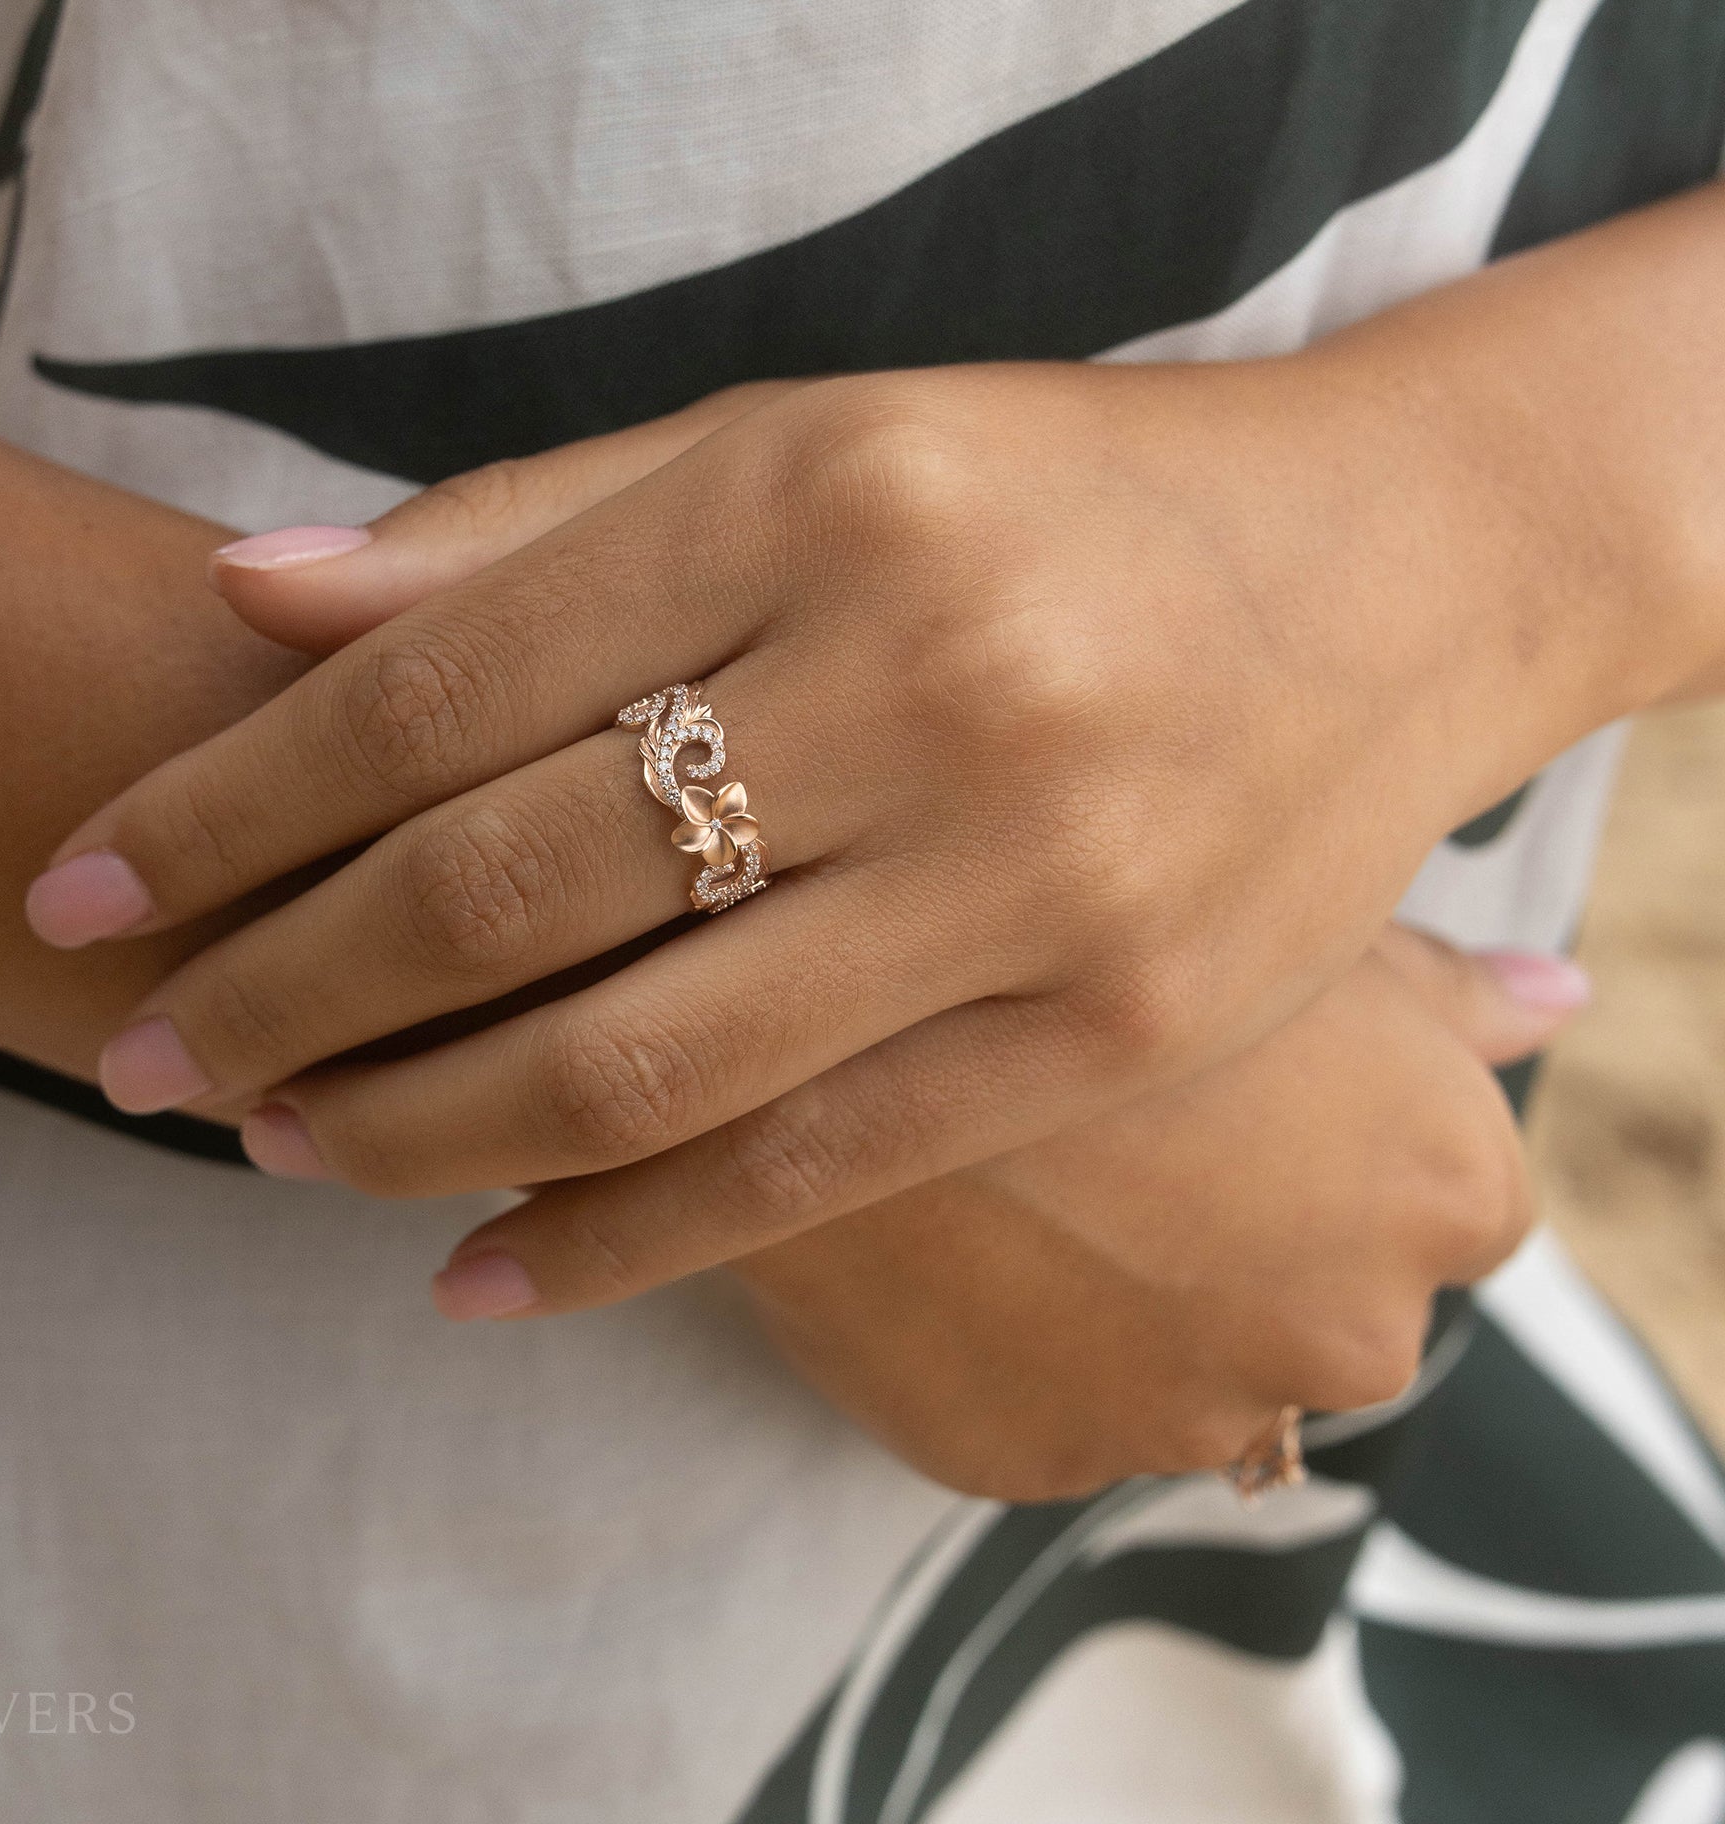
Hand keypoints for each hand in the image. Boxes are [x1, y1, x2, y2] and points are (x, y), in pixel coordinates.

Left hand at [24, 332, 1652, 1313]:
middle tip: (139, 1051)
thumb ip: (528, 528)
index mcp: (823, 488)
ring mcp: (1040, 872)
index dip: (230, 798)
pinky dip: (617, 1240)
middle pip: (511, 880)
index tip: (84, 883)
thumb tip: (253, 601)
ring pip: (642, 1053)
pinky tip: (470, 1277)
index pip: (440, 679)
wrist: (1392, 570)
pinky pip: (815, 1167)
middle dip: (281, 983)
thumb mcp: (800, 442)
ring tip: (275, 1145)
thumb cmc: (1053, 489)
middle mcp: (931, 675)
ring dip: (411, 1125)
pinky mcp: (1115, 1029)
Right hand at [731, 923, 1563, 1499]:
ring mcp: (1185, 1420)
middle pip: (1319, 1298)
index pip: (1444, 1195)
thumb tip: (1562, 997)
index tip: (1236, 1087)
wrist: (811, 1002)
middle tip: (1115, 1135)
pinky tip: (953, 1239)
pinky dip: (1014, 1347)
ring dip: (1126, 1306)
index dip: (1334, 1134)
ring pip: (1180, 1367)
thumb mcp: (1273, 910)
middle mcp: (1351, 1338)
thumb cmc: (1068, 919)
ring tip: (1019, 1182)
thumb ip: (1443, 988)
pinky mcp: (1034, 1464)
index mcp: (1443, 1192)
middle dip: (1242, 1236)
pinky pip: (1049, 1408)